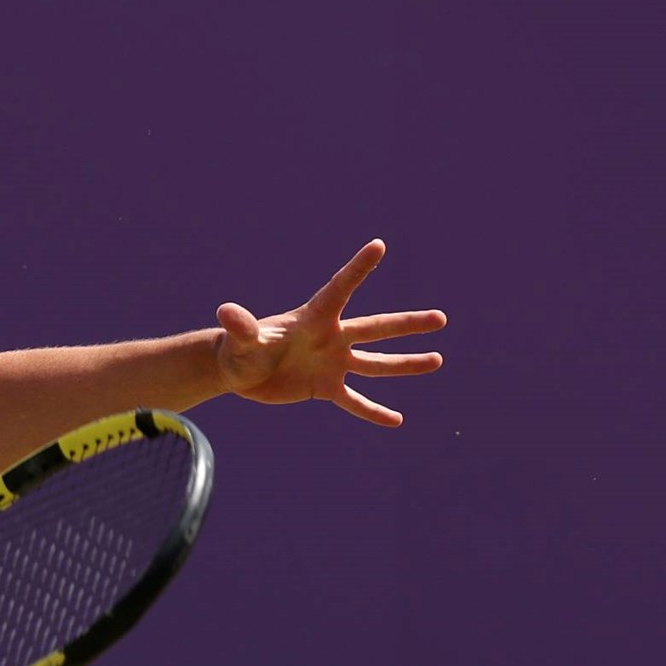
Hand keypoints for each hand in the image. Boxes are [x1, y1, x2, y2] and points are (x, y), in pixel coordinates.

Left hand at [215, 240, 447, 425]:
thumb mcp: (242, 341)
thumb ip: (241, 327)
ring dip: (405, 364)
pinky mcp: (325, 387)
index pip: (340, 289)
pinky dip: (373, 411)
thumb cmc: (239, 349)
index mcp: (314, 319)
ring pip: (375, 365)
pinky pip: (354, 401)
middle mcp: (330, 338)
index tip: (378, 245)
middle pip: (375, 329)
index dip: (358, 269)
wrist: (239, 371)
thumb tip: (226, 312)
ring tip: (437, 360)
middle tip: (440, 318)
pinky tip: (397, 420)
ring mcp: (331, 362)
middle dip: (407, 325)